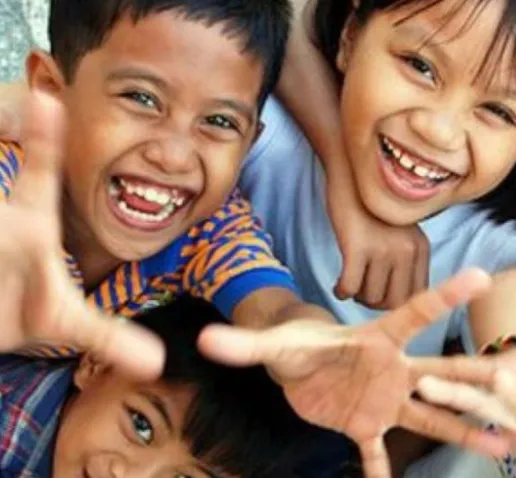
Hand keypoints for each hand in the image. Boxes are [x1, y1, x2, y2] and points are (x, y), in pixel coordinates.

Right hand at [0, 90, 162, 377]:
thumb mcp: (65, 321)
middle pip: (4, 201)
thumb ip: (108, 336)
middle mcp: (1, 221)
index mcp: (29, 227)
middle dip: (15, 160)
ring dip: (0, 257)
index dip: (43, 141)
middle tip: (27, 104)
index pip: (38, 180)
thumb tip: (157, 365)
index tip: (48, 99)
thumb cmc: (16, 311)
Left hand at [197, 269, 508, 477]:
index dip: (445, 296)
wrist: (297, 370)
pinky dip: (386, 473)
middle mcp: (393, 370)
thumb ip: (244, 345)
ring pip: (433, 417)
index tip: (482, 275)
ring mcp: (386, 400)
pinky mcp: (368, 427)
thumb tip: (204, 340)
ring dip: (467, 430)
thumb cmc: (295, 345)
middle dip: (479, 377)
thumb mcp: (272, 345)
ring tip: (507, 443)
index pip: (415, 314)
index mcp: (376, 340)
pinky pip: (383, 454)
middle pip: (442, 372)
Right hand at [327, 173, 429, 308]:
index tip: (378, 292)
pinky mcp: (358, 246)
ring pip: (370, 297)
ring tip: (350, 282)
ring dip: (357, 295)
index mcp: (421, 248)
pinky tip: (338, 284)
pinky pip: (350, 287)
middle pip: (394, 303)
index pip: (416, 296)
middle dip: (375, 303)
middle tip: (361, 290)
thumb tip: (398, 298)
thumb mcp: (402, 230)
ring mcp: (384, 248)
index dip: (394, 301)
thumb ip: (407, 258)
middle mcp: (407, 250)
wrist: (350, 171)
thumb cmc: (371, 205)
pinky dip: (342, 291)